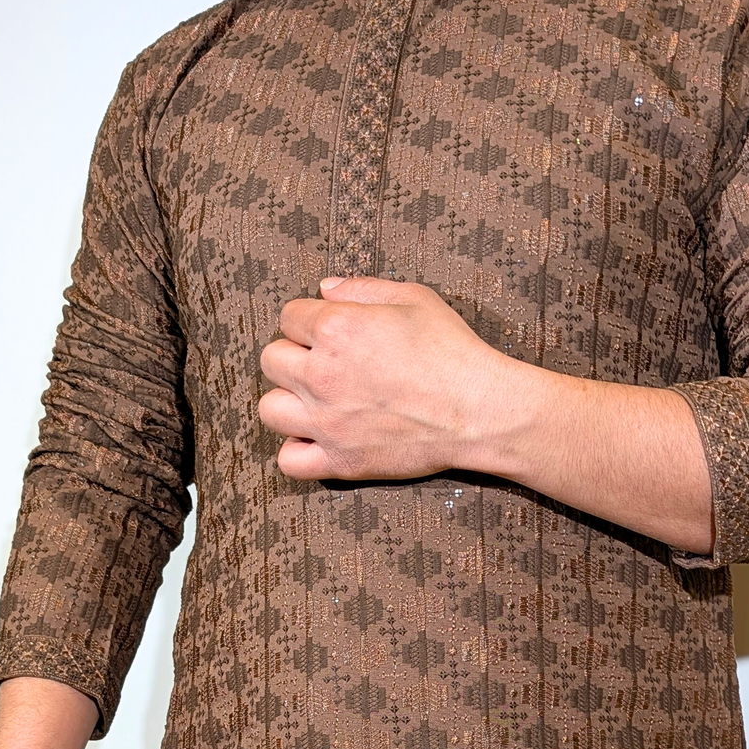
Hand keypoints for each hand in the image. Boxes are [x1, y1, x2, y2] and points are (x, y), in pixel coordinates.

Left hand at [258, 276, 509, 482]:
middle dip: (295, 356)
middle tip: (326, 364)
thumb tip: (324, 290)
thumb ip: (362, 288)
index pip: (289, 316)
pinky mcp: (340, 460)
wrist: (479, 410)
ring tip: (316, 401)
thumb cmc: (452, 350)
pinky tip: (317, 438)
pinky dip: (297, 450)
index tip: (332, 331)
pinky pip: (289, 460)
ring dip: (288, 401)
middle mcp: (322, 375)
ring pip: (269, 409)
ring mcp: (327, 422)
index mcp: (336, 328)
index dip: (310, 320)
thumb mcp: (414, 298)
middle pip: (272, 360)